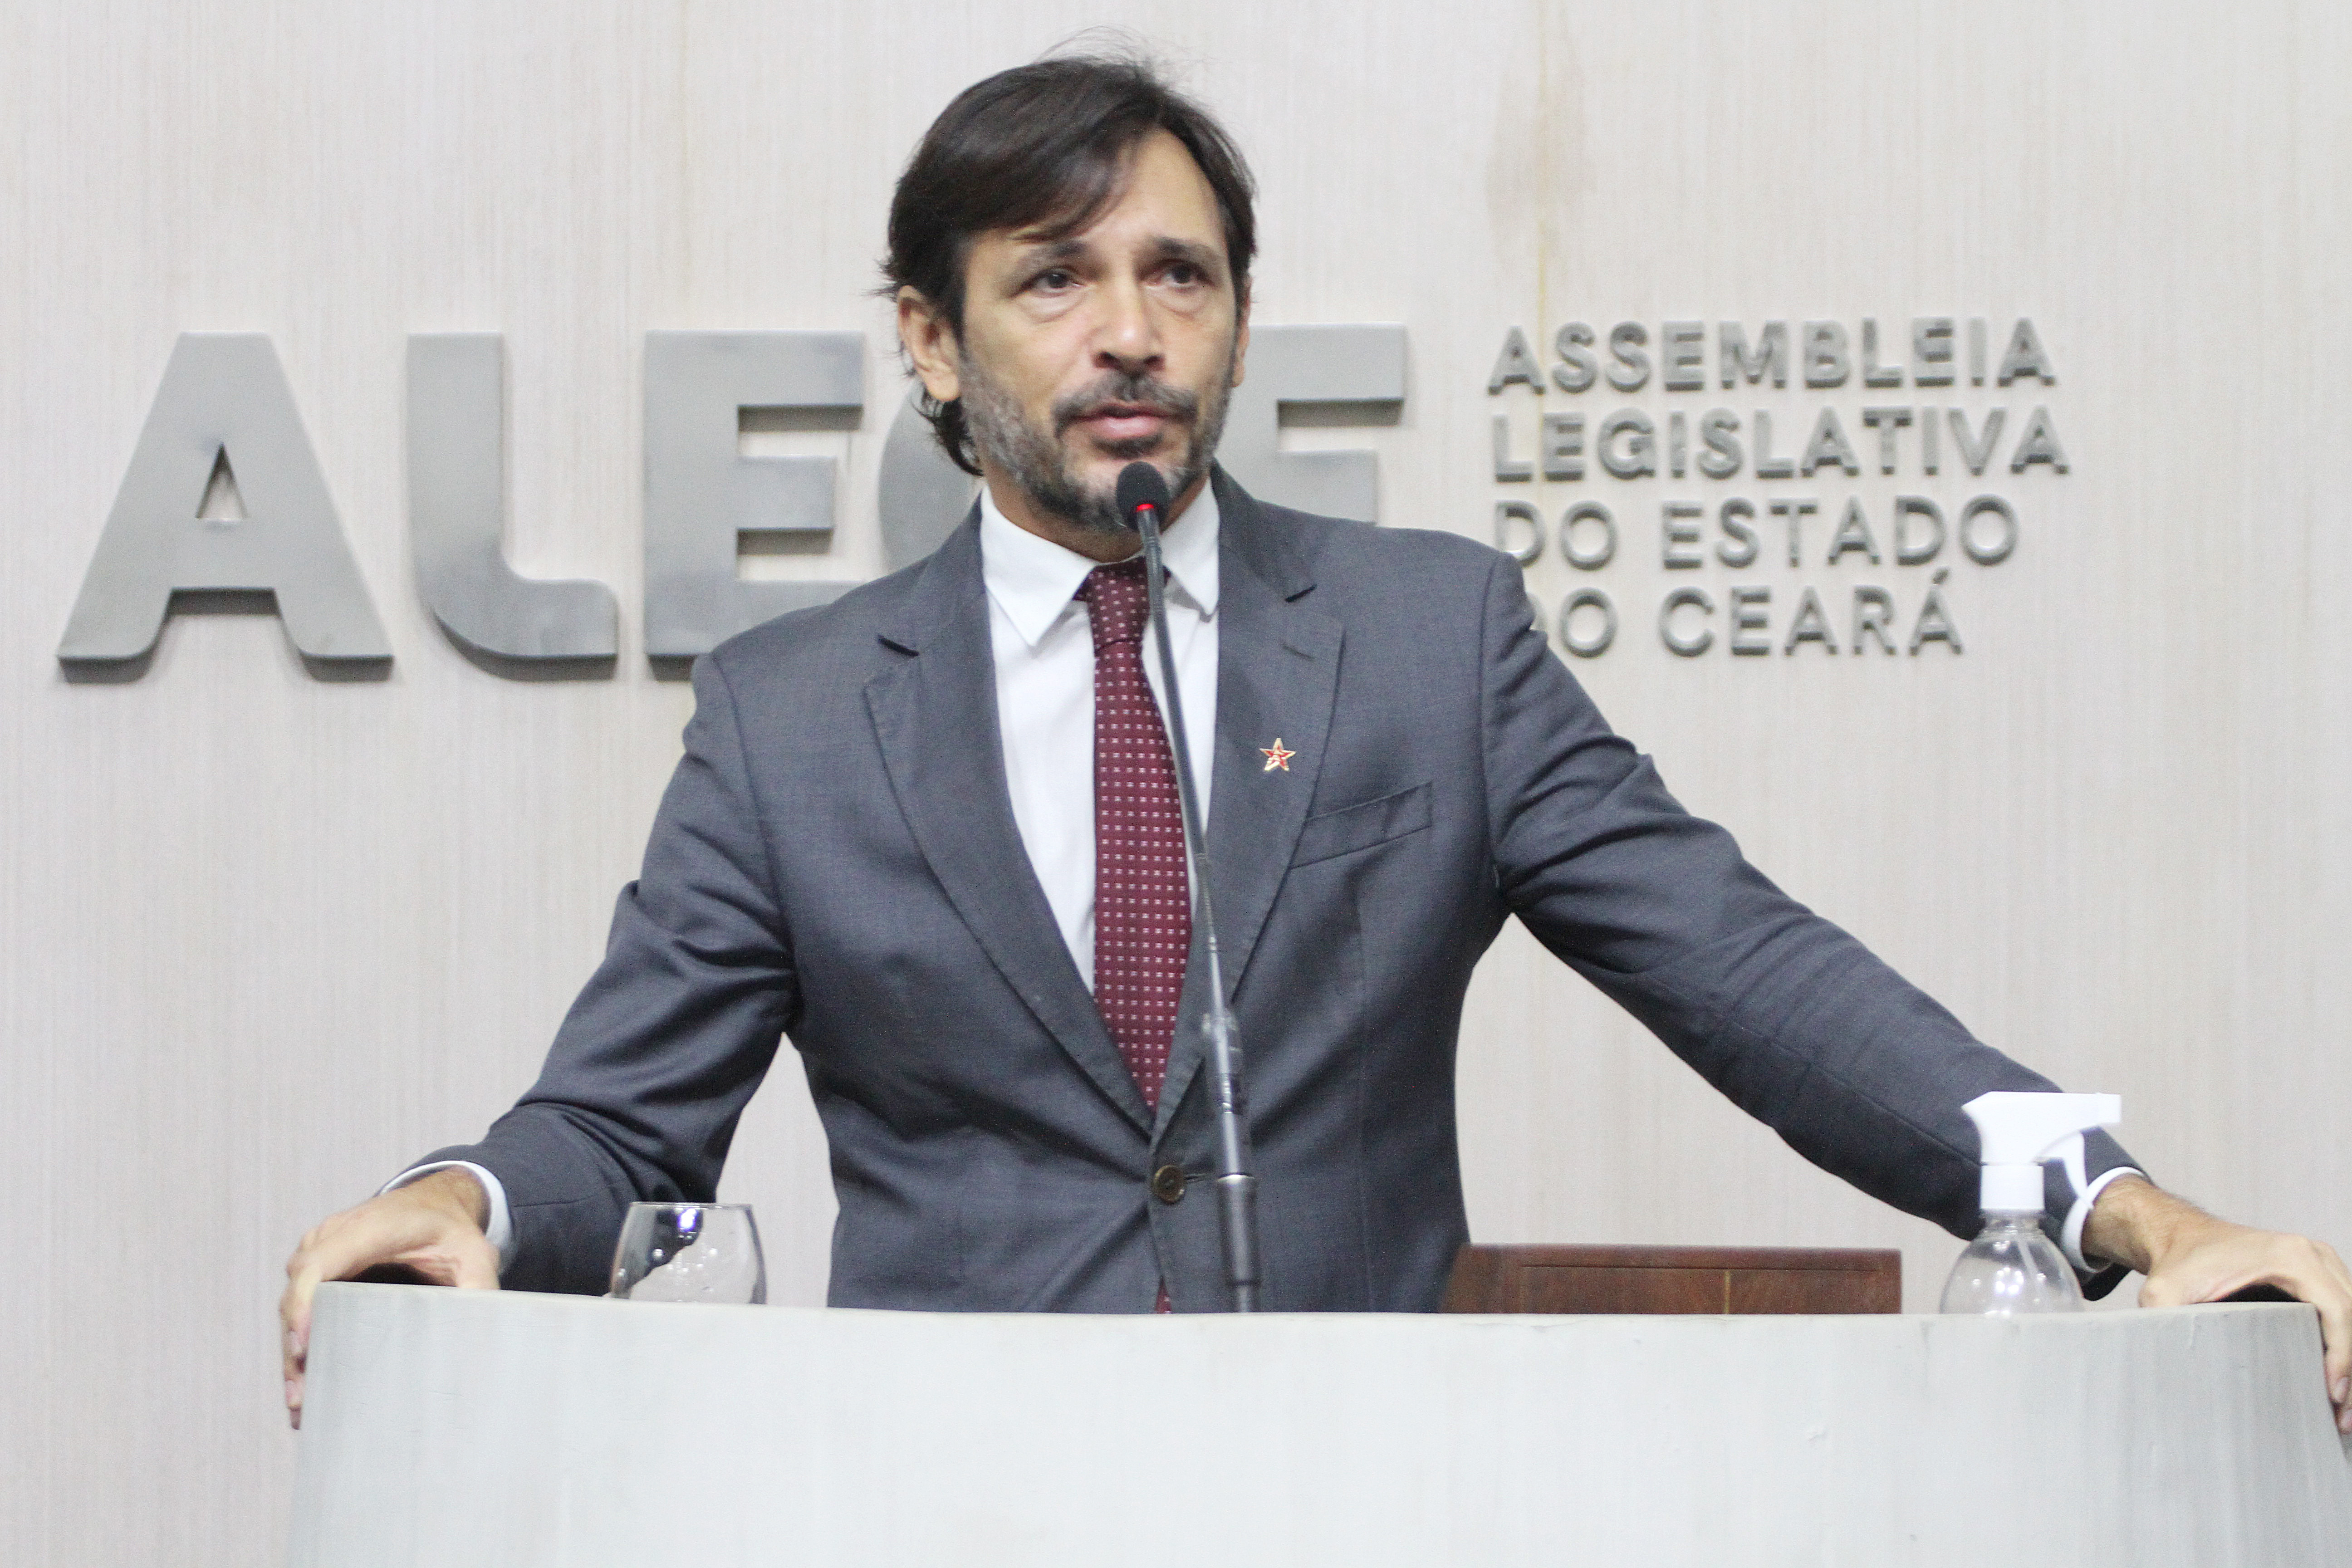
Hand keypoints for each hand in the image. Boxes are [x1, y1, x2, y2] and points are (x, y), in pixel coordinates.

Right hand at [279, 1168, 499, 1428]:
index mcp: (368, 1227)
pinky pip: (302, 1307)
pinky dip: (300, 1345)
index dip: (304, 1304)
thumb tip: (481, 1337)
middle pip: (299, 1292)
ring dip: (293, 1355)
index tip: (302, 1346)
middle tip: (300, 1399)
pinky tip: (304, 1387)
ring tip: (299, 1406)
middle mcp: (333, 1237)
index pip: (320, 1264)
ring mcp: (319, 1253)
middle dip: (295, 1346)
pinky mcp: (318, 1273)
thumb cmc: (451, 1229)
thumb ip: (479, 1287)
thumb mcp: (475, 1253)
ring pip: (294, 1305)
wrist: (435, 1203)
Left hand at [2084, 1175, 2351, 1432]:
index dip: (2342, 1355)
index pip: (2336, 1311)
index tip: (2332, 1395)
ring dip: (2349, 1362)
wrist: (2181, 1236)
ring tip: (2340, 1410)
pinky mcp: (2319, 1277)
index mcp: (2291, 1256)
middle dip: (2349, 1369)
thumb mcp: (2163, 1290)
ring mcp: (2321, 1264)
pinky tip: (2335, 1383)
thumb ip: (2164, 1319)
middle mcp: (2314, 1255)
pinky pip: (2342, 1314)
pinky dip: (2343, 1346)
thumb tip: (2171, 1367)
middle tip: (2341, 1418)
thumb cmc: (2177, 1263)